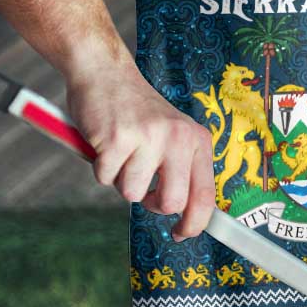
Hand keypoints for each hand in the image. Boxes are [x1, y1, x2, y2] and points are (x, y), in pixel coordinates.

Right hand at [65, 63, 215, 241]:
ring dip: (121, 180)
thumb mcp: (173, 135)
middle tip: (142, 187)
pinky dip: (100, 167)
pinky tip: (105, 143)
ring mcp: (148, 137)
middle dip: (152, 204)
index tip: (182, 233)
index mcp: (197, 140)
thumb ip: (181, 169)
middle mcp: (178, 138)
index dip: (195, 223)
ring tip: (122, 152)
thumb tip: (185, 217)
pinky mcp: (117, 139)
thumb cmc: (137, 112)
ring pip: (132, 193)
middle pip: (172, 203)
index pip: (206, 194)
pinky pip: (105, 178)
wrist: (105, 73)